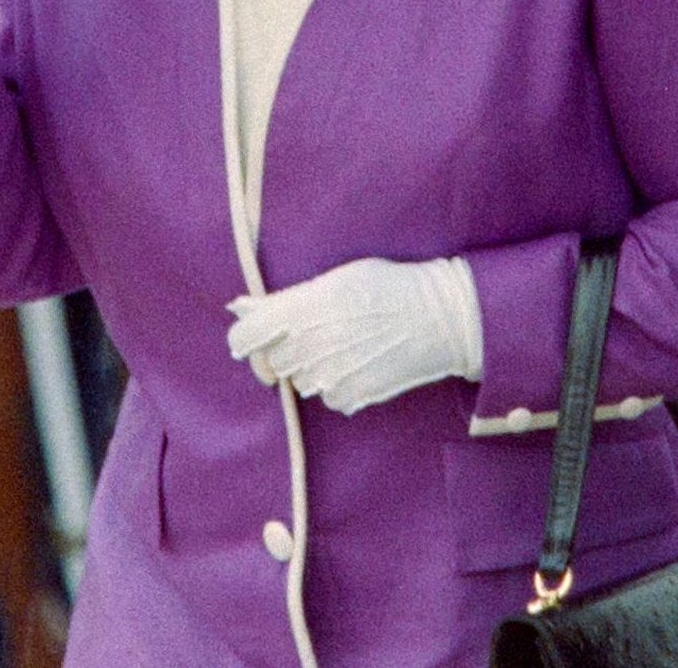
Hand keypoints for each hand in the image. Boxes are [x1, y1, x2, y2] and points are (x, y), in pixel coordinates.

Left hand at [226, 255, 481, 415]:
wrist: (438, 320)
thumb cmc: (387, 287)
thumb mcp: (335, 279)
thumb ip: (285, 298)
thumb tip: (239, 307)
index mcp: (300, 311)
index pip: (243, 337)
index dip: (245, 336)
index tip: (253, 335)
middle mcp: (308, 348)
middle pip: (269, 360)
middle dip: (283, 348)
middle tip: (314, 331)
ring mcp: (327, 378)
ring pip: (297, 379)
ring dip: (309, 366)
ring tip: (342, 343)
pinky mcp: (347, 399)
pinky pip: (324, 396)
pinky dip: (334, 383)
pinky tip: (357, 361)